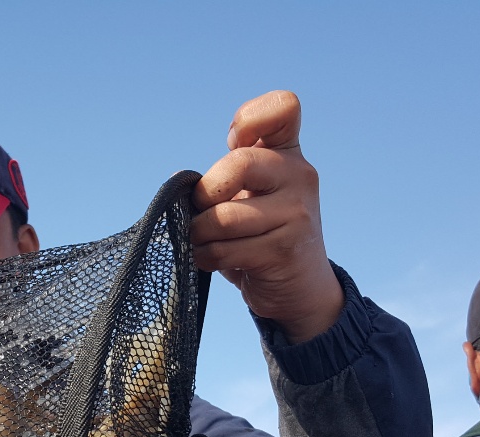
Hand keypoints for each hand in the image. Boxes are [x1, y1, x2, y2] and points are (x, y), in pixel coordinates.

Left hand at [192, 91, 342, 342]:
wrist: (300, 287)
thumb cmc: (262, 235)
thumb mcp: (248, 196)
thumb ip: (221, 178)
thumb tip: (179, 182)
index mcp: (287, 153)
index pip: (283, 107)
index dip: (249, 119)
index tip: (233, 142)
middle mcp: (299, 175)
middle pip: (239, 164)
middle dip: (206, 193)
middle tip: (200, 211)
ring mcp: (298, 212)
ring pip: (226, 217)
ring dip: (199, 234)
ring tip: (201, 240)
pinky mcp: (286, 248)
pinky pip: (227, 249)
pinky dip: (207, 257)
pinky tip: (211, 259)